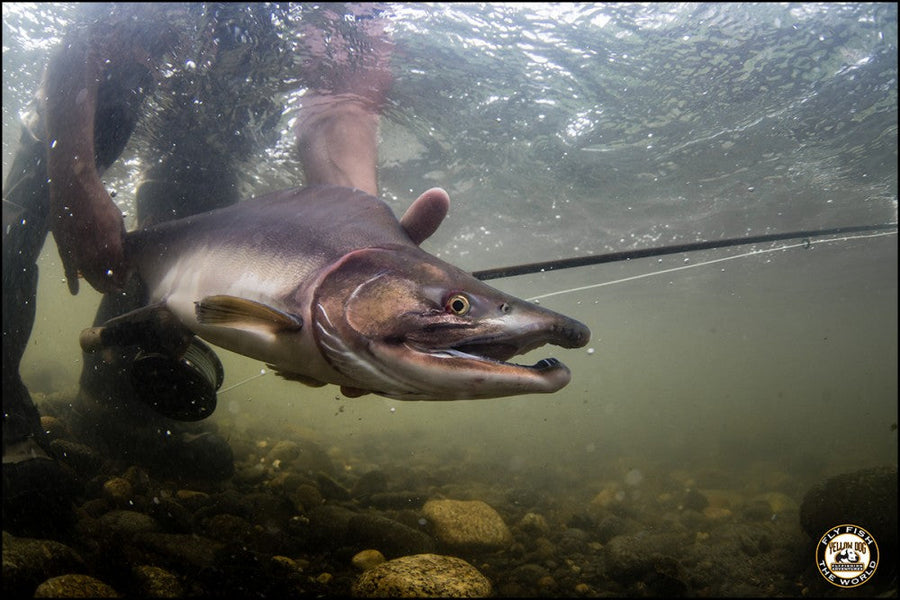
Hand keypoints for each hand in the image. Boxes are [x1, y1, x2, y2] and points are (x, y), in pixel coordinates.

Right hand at [49, 173, 126, 294]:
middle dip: (112, 286)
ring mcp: (77, 252)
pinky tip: (75, 291)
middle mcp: (95, 253)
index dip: (124, 279)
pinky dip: (73, 281)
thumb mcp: (118, 221)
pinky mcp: (63, 248)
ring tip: (104, 287)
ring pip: (88, 278)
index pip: (120, 272)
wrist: (73, 188)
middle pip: (104, 280)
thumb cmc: (99, 202)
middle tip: (117, 287)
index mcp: (112, 246)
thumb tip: (125, 257)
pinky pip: (68, 270)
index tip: (126, 280)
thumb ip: (121, 241)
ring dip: (97, 285)